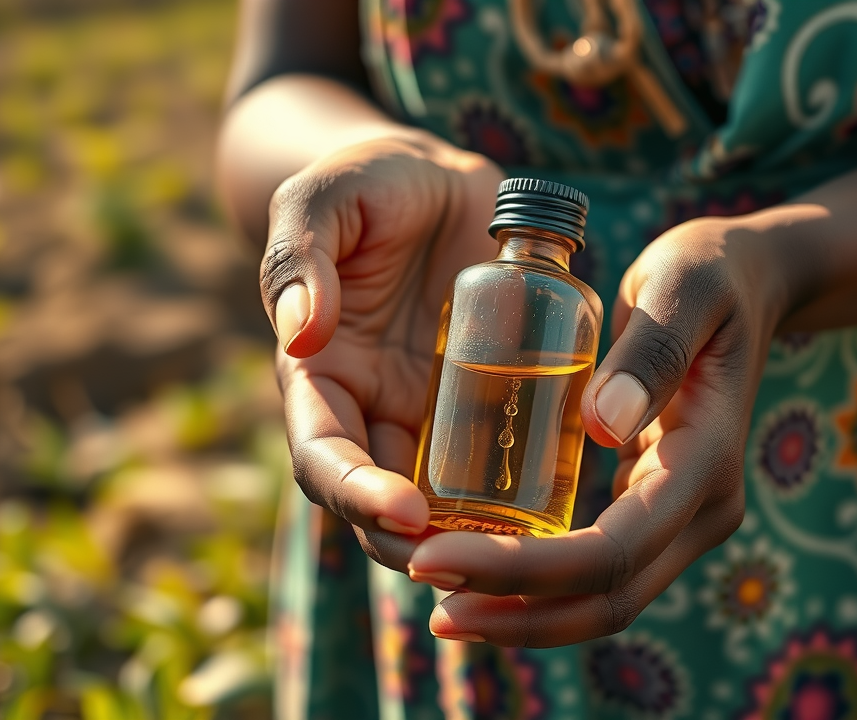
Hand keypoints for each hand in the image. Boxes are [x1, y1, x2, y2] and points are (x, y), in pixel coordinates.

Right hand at [262, 136, 504, 569]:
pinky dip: (517, 499)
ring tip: (521, 558)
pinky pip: (497, 464)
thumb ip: (300, 254)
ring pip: (440, 504)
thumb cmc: (372, 182)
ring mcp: (427, 415)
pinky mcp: (484, 405)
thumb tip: (299, 334)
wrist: (439, 179)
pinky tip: (557, 515)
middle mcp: (369, 409)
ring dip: (470, 540)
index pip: (322, 456)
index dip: (356, 494)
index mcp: (319, 374)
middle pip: (378, 506)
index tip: (408, 512)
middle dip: (417, 545)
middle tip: (477, 561)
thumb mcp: (327, 195)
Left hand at [407, 217, 790, 645]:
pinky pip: (596, 571)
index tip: (436, 559)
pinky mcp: (652, 510)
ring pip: (603, 600)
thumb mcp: (683, 286)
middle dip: (515, 612)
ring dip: (523, 615)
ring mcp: (680, 518)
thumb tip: (602, 427)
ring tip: (441, 605)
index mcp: (706, 463)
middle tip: (427, 594)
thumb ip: (652, 350)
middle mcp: (700, 510)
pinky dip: (538, 585)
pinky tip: (476, 572)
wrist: (747, 284)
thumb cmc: (709, 274)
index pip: (612, 553)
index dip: (524, 571)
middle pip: (607, 599)